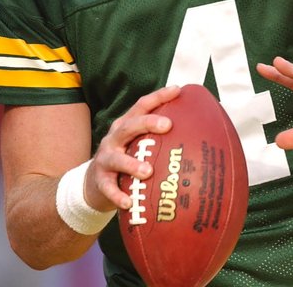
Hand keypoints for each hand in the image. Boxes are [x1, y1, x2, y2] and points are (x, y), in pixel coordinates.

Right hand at [84, 85, 181, 210]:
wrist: (94, 183)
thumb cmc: (127, 158)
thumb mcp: (138, 143)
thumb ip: (160, 138)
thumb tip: (198, 132)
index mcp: (126, 125)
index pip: (142, 106)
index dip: (159, 96)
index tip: (177, 90)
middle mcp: (114, 138)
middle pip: (129, 126)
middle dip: (147, 123)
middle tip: (167, 125)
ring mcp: (105, 159)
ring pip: (117, 159)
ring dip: (132, 164)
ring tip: (148, 172)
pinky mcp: (100, 180)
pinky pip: (108, 188)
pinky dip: (118, 196)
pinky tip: (129, 202)